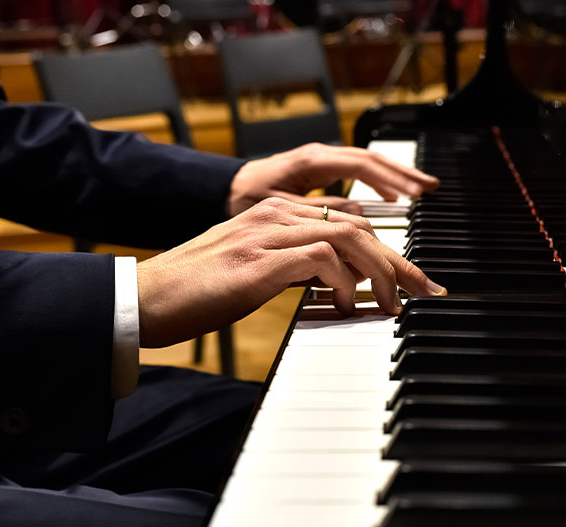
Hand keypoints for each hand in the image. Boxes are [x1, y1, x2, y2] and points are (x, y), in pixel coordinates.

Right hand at [137, 197, 446, 347]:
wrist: (141, 299)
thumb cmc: (194, 292)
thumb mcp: (253, 271)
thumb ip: (292, 267)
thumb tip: (337, 284)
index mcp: (275, 214)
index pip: (348, 219)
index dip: (387, 248)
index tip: (411, 279)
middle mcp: (274, 215)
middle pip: (358, 225)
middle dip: (399, 259)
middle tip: (424, 290)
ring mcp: (265, 235)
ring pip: (348, 237)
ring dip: (379, 272)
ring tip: (391, 303)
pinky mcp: (257, 262)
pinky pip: (320, 259)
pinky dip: (344, 282)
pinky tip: (346, 306)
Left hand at [227, 142, 439, 216]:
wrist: (223, 188)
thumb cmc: (243, 200)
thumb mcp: (281, 210)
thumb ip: (321, 212)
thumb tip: (359, 215)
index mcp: (313, 161)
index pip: (363, 166)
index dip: (390, 180)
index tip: (412, 196)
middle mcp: (321, 154)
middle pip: (372, 159)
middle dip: (403, 173)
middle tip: (430, 188)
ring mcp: (321, 159)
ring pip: (367, 162)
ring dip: (395, 175)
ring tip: (421, 189)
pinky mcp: (320, 169)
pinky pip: (357, 170)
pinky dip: (378, 180)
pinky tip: (390, 195)